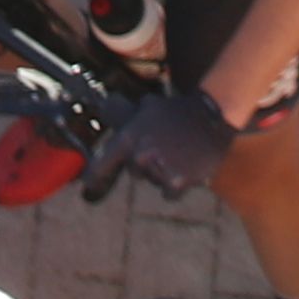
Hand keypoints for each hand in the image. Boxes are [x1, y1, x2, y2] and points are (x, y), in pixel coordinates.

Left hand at [98, 83, 236, 195]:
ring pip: (153, 181)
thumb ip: (125, 113)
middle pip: (134, 171)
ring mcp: (158, 171)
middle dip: (144, 163)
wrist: (211, 118)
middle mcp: (140, 156)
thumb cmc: (177, 111)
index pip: (102, 163)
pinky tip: (185, 166)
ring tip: (177, 153)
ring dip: (161, 172)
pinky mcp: (177, 183)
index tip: (87, 187)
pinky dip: (175, 184)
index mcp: (128, 137)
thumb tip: (105, 106)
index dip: (93, 177)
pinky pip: (168, 192)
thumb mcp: (147, 106)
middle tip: (161, 148)